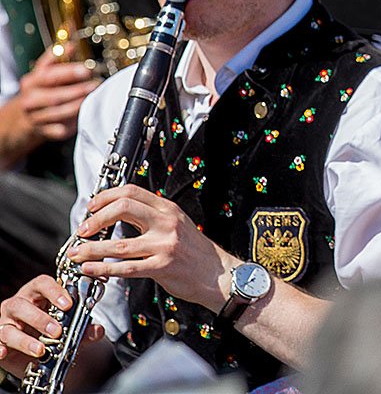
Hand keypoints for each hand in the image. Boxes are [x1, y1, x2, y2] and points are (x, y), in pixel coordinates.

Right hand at [0, 45, 98, 164]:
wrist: (21, 117)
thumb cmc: (39, 90)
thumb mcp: (42, 71)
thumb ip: (56, 57)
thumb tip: (70, 45)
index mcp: (31, 83)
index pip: (50, 77)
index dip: (69, 73)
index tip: (86, 70)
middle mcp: (31, 101)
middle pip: (56, 97)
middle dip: (78, 91)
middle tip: (95, 84)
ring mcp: (36, 118)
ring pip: (60, 113)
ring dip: (79, 105)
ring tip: (94, 97)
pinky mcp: (45, 132)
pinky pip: (62, 129)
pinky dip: (74, 122)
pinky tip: (84, 114)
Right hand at [0, 275, 103, 376]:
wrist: (43, 353)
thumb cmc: (56, 331)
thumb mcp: (73, 329)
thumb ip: (85, 329)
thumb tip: (97, 330)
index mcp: (37, 294)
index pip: (42, 283)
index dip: (54, 291)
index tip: (68, 305)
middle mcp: (18, 305)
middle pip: (22, 304)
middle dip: (40, 318)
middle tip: (57, 331)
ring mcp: (5, 323)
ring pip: (8, 327)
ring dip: (25, 339)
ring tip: (41, 349)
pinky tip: (5, 352)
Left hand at [68, 185, 234, 312]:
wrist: (218, 274)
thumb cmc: (195, 252)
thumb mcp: (177, 224)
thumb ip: (152, 217)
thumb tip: (117, 213)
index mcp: (168, 209)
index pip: (132, 192)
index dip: (106, 197)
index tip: (91, 207)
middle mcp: (167, 223)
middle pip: (123, 208)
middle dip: (96, 218)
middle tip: (82, 229)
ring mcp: (165, 245)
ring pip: (119, 244)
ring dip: (91, 249)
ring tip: (76, 253)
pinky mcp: (162, 267)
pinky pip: (126, 268)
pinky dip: (103, 269)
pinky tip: (90, 269)